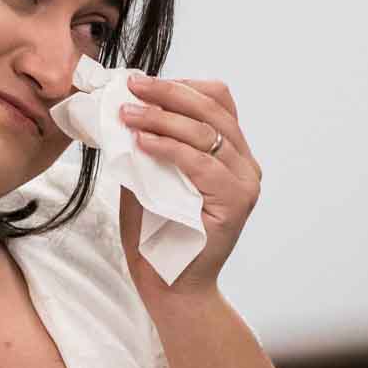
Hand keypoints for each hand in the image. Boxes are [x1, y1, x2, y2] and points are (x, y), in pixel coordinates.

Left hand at [116, 76, 261, 300]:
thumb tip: (123, 106)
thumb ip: (147, 143)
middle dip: (168, 92)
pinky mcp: (235, 203)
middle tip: (132, 86)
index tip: (141, 82)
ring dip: (162, 118)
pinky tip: (142, 143)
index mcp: (230, 152)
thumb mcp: (148, 174)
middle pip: (213, 108)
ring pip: (206, 132)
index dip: (180, 85)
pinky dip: (169, 148)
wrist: (168, 284)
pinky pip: (201, 164)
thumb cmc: (156, 232)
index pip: (217, 100)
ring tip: (127, 114)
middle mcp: (245, 164)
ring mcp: (244, 183)